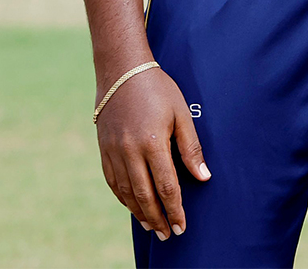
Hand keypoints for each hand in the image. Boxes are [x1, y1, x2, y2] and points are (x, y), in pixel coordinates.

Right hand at [95, 65, 208, 237]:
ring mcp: (113, 152)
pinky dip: (123, 198)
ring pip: (126, 193)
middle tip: (168, 234)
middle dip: (158, 218)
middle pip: (144, 196)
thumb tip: (204, 177)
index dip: (175, 209)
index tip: (182, 225)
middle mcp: (129, 152)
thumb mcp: (181, 114)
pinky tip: (133, 206)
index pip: (166, 187)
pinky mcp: (103, 150)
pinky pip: (112, 182)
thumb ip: (191, 148)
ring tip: (152, 227)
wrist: (122, 71)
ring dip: (139, 213)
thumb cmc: (159, 90)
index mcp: (152, 143)